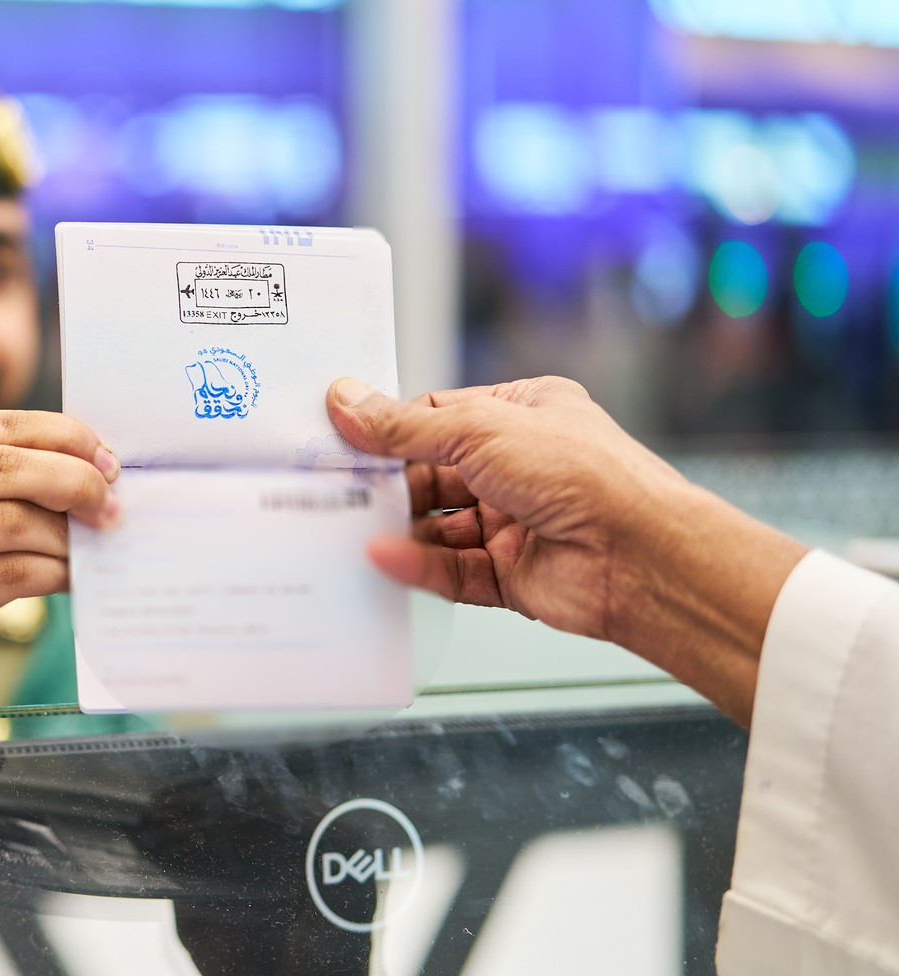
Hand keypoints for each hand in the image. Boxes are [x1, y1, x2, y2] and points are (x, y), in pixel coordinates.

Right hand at [0, 410, 119, 714]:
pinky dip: (54, 572)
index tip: (109, 463)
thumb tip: (99, 465)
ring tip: (89, 546)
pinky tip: (71, 576)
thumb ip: (13, 468)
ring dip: (65, 536)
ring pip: (11, 522)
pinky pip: (10, 574)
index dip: (66, 439)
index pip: (4, 427)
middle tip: (110, 507)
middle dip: (73, 483)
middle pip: (5, 468)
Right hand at [327, 375, 806, 724]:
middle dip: (386, 483)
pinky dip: (417, 565)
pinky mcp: (512, 574)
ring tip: (348, 527)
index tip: (339, 437)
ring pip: (438, 525)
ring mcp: (517, 522)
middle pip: (432, 473)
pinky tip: (385, 559)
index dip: (388, 429)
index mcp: (524, 414)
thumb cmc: (586, 476)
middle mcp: (521, 466)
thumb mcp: (479, 430)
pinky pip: (451, 570)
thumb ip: (404, 426)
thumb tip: (347, 401)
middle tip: (333, 485)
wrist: (642, 559)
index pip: (437, 418)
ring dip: (398, 527)